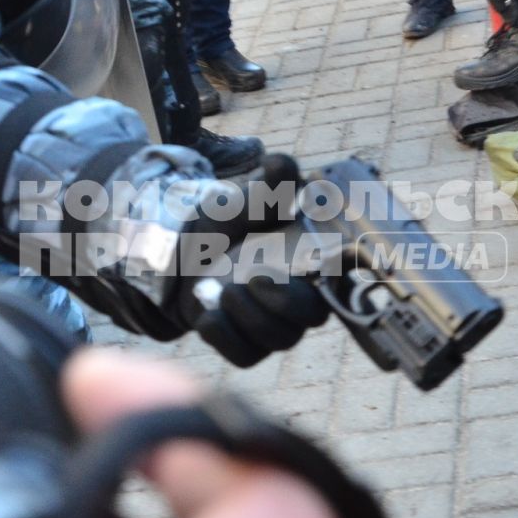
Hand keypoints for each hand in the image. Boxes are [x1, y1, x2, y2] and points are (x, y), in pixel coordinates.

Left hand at [177, 154, 330, 364]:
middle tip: (252, 277)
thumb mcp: (242, 201)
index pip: (340, 281)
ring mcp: (271, 325)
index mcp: (309, 264)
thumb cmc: (221, 226)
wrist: (176, 255)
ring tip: (222, 292)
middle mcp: (297, 299)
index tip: (311, 269)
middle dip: (283, 301)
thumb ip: (267, 186)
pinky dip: (225, 338)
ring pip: (279, 339)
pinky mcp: (244, 345)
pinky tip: (207, 316)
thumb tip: (280, 162)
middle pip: (310, 317)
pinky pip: (245, 356)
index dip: (335, 282)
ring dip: (250, 317)